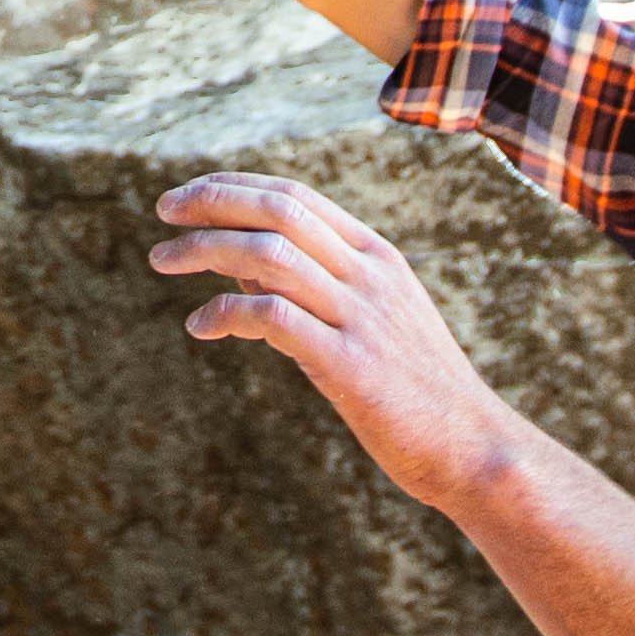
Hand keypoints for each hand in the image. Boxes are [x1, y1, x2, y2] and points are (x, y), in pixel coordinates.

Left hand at [149, 170, 519, 513]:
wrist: (473, 450)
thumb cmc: (412, 389)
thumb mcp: (369, 320)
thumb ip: (311, 285)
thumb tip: (239, 259)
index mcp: (377, 257)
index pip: (296, 195)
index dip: (234, 186)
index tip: (187, 193)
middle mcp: (370, 276)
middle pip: (278, 210)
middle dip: (211, 202)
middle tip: (162, 212)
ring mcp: (362, 317)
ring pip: (269, 254)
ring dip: (205, 249)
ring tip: (161, 260)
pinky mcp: (351, 365)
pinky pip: (273, 317)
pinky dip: (225, 312)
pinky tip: (200, 325)